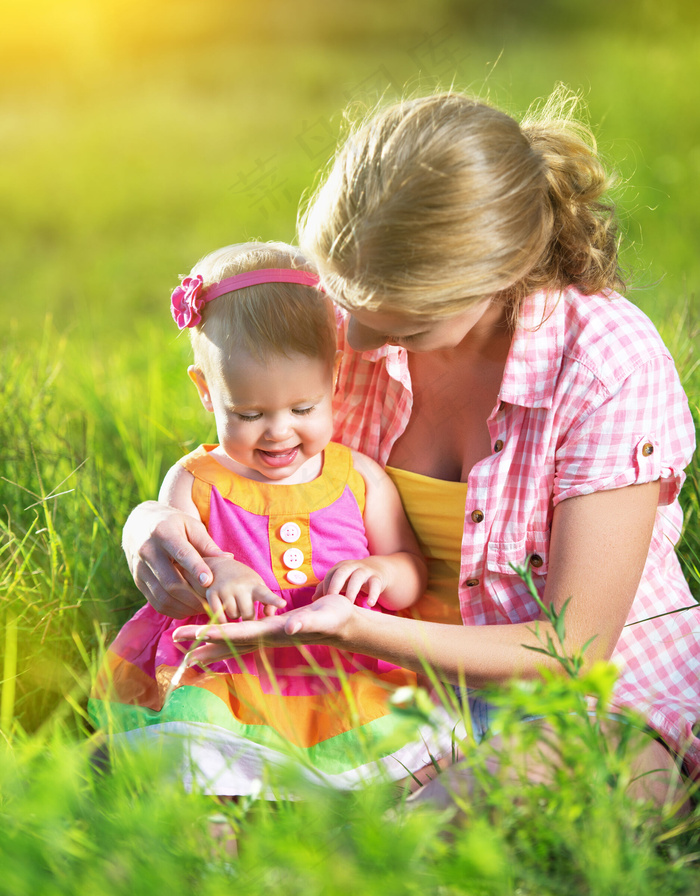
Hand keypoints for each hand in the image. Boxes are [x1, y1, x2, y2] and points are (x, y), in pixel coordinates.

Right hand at [122, 501, 224, 617]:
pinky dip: (175, 610)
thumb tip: (228, 559)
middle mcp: (147, 551)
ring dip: (186, 606)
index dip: (195, 568)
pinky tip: (189, 608)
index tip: (209, 581)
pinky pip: (156, 603)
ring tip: (204, 607)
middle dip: (194, 596)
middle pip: (171, 582)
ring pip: (163, 596)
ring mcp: (140, 568)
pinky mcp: (138, 581)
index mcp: (164, 532)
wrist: (141, 524)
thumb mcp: (191, 525)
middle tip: (213, 602)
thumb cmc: (174, 524)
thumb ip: (207, 543)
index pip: (181, 553)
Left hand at [173, 593, 356, 664]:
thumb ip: (308, 621)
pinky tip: (221, 639)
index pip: (232, 633)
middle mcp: (266, 637)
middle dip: (200, 642)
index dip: (207, 633)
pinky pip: (245, 638)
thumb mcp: (323, 616)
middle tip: (173, 642)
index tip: (184, 635)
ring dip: (211, 645)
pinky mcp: (274, 632)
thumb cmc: (335, 617)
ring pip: (234, 643)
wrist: (346, 625)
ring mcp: (270, 637)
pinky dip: (229, 639)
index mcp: (271, 631)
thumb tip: (291, 625)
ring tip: (189, 651)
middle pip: (227, 641)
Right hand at [204, 554, 286, 621]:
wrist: (220, 566)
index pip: (267, 595)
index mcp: (255, 585)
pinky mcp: (212, 593)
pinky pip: (218, 615)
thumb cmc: (244, 581)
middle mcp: (241, 587)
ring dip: (234, 616)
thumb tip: (269, 615)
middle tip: (246, 610)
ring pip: (233, 616)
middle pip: (247, 614)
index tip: (282, 603)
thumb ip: (268, 601)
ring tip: (234, 605)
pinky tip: (224, 613)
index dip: (274, 600)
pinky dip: (221, 619)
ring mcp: (226, 589)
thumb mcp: (258, 586)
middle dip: (247, 616)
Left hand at [312, 559, 386, 605]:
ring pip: (358, 577)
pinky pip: (375, 585)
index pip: (330, 575)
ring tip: (349, 605)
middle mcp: (352, 566)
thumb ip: (326, 588)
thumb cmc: (352, 578)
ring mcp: (365, 571)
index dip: (326, 588)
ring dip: (352, 591)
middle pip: (341, 572)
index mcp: (340, 567)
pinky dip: (373, 594)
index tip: (324, 603)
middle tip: (333, 602)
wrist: (377, 570)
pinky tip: (369, 604)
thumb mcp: (340, 581)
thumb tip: (314, 599)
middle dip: (335, 585)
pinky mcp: (377, 578)